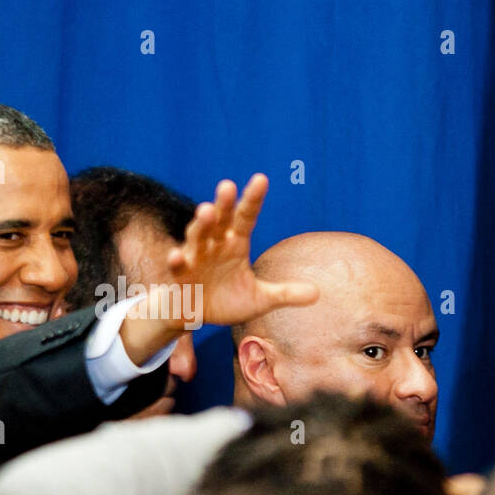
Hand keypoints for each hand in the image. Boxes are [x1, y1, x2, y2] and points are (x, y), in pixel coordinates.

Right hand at [165, 174, 317, 325]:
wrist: (196, 315)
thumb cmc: (227, 300)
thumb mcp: (260, 300)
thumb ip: (285, 294)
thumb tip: (318, 293)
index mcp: (235, 244)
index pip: (246, 217)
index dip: (253, 200)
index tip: (261, 179)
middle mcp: (214, 244)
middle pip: (220, 220)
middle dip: (223, 204)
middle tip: (228, 185)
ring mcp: (194, 257)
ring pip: (197, 236)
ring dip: (201, 224)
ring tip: (206, 211)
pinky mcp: (180, 276)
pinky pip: (177, 266)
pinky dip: (176, 261)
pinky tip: (177, 256)